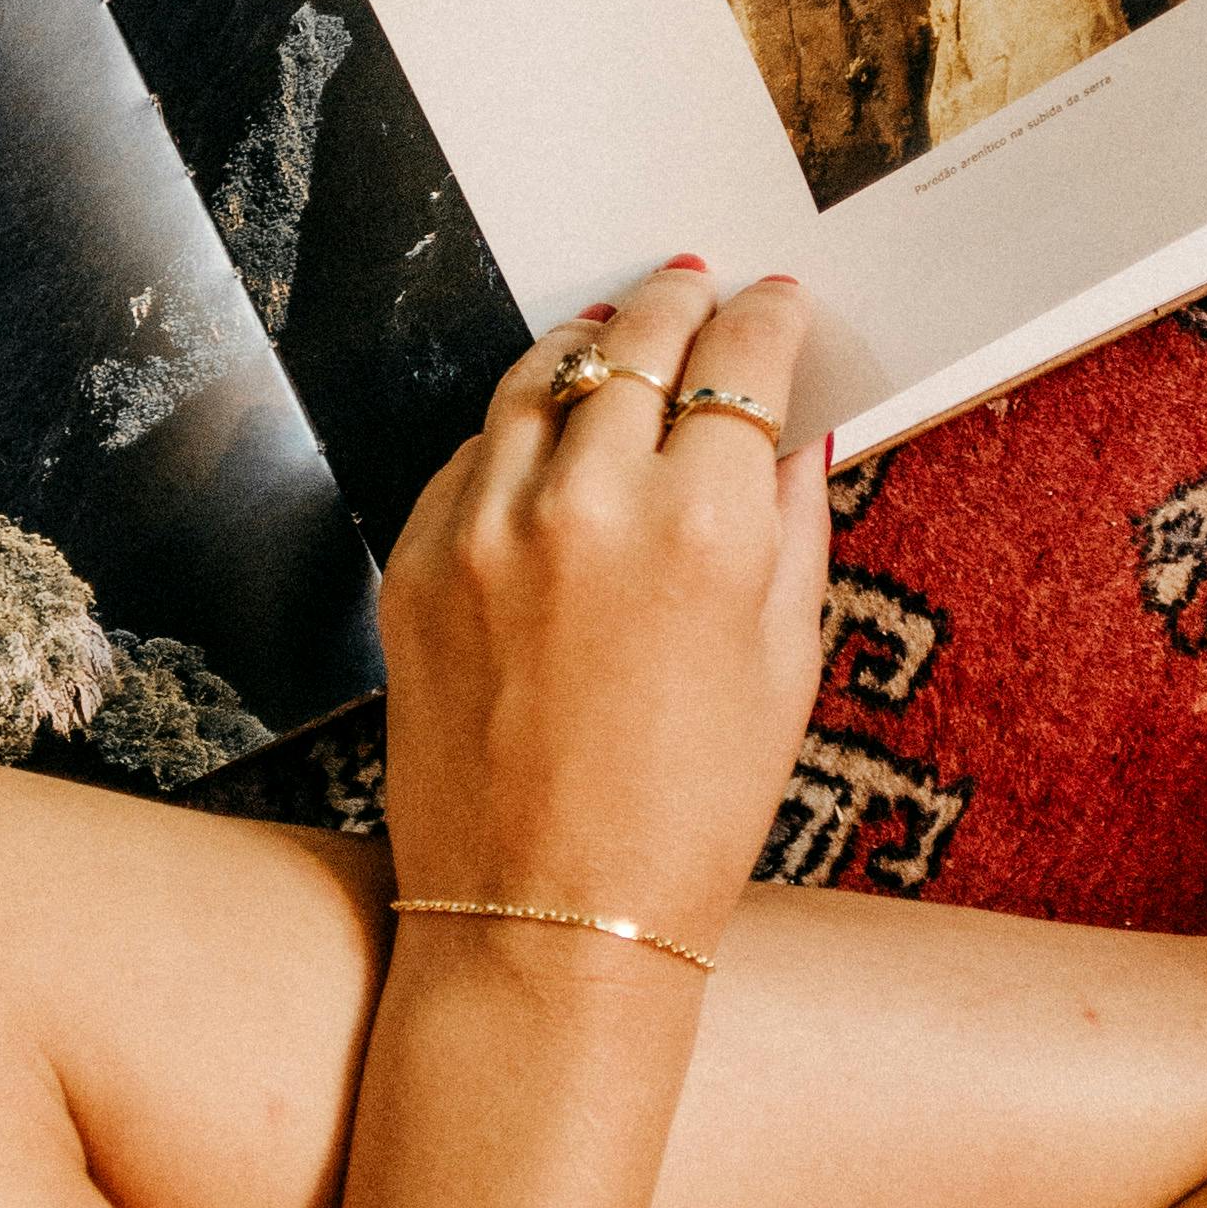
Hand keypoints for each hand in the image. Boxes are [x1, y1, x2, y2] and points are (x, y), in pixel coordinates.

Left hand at [379, 260, 830, 972]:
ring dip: (588, 343)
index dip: (767, 320)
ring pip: (540, 376)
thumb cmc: (688, 813)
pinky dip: (517, 430)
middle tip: (694, 288)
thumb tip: (787, 431)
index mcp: (705, 525)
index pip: (743, 362)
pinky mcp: (417, 561)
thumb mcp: (785, 664)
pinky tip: (546, 437)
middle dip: (677, 305)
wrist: (546, 919)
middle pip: (636, 343)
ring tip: (614, 333)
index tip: (775, 305)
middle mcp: (590, 503)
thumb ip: (789, 525)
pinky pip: (472, 453)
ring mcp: (487, 527)